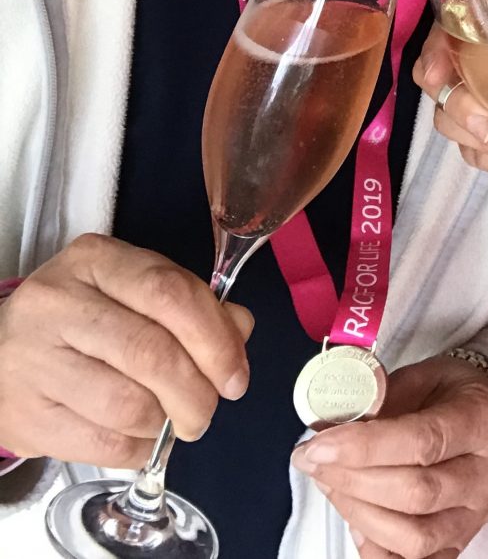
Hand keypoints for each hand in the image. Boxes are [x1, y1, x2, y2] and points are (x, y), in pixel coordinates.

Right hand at [0, 233, 253, 466]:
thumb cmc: (81, 319)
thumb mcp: (131, 290)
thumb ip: (189, 304)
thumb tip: (239, 330)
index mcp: (95, 260)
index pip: (170, 293)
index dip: (215, 338)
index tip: (236, 374)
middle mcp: (59, 304)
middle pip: (152, 353)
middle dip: (197, 392)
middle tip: (208, 409)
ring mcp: (36, 360)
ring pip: (129, 405)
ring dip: (167, 424)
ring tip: (175, 422)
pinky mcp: (27, 416)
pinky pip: (103, 444)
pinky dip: (140, 449)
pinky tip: (145, 438)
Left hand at [292, 352, 487, 558]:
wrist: (483, 414)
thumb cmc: (449, 391)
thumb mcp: (420, 376)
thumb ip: (379, 400)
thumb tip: (326, 428)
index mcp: (485, 421)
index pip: (423, 442)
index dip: (365, 448)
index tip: (319, 446)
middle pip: (417, 494)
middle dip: (353, 481)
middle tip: (314, 461)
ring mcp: (478, 514)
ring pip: (415, 538)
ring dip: (359, 513)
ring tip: (331, 484)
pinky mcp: (461, 540)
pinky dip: (376, 545)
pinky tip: (354, 515)